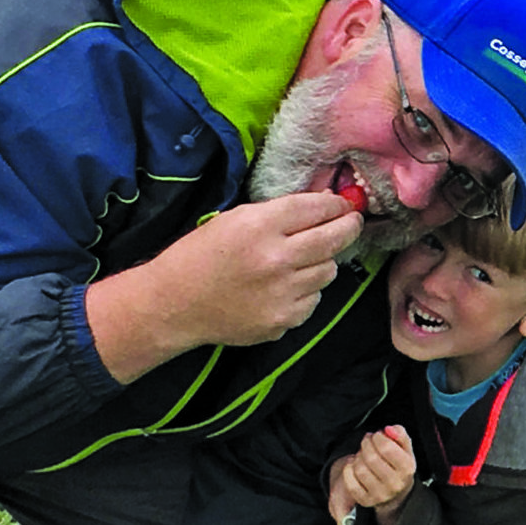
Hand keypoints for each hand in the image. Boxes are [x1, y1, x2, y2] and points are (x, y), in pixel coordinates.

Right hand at [86, 193, 363, 385]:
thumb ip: (278, 213)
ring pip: (328, 271)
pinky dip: (306, 291)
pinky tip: (283, 288)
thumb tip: (324, 204)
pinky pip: (314, 299)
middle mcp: (276, 259)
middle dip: (348, 227)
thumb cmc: (200, 256)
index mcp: (259, 226)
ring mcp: (283, 293)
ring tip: (301, 260)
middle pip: (334, 239)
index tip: (344, 204)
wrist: (174, 304)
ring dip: (322, 262)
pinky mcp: (284, 320)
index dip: (336, 204)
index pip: (315, 208)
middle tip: (351, 223)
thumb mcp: (233, 220)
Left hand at [329, 425, 414, 524]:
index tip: (377, 435)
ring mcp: (380, 494)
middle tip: (367, 442)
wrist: (396, 494)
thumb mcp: (405, 449)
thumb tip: (389, 429)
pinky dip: (348, 470)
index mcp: (407, 469)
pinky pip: (350, 482)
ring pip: (360, 469)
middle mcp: (395, 483)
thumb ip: (400, 434)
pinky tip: (354, 465)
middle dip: (366, 444)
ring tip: (362, 454)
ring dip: (358, 457)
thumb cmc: (399, 466)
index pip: (386, 448)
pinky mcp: (366, 500)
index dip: (378, 437)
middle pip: (372, 458)